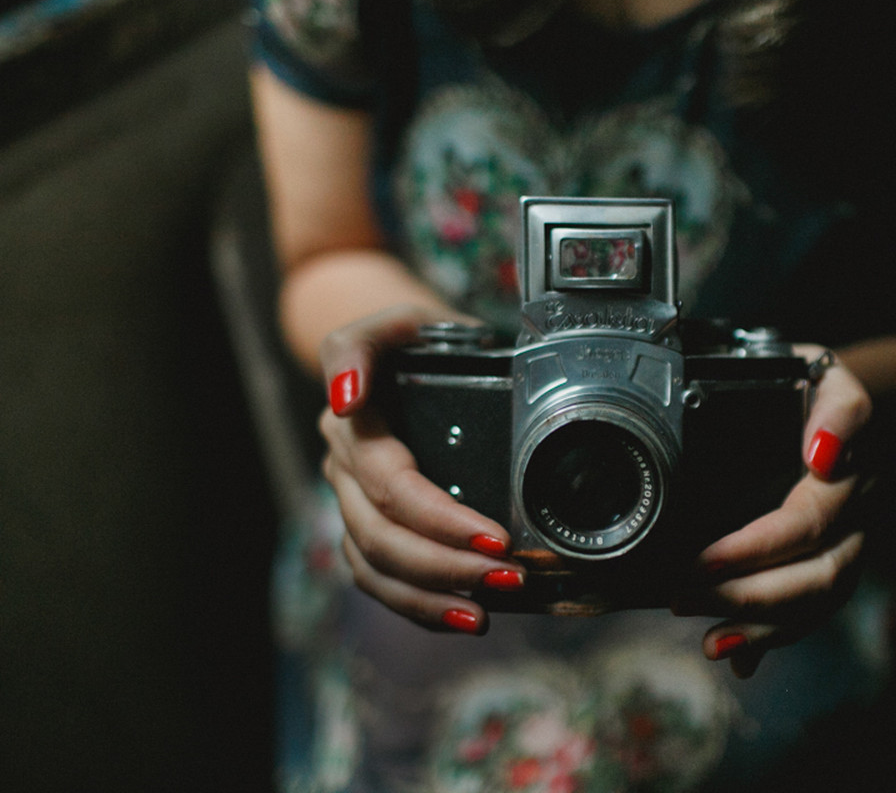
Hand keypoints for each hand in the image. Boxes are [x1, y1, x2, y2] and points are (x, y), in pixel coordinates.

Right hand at [319, 306, 525, 634]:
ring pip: (375, 568)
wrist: (398, 350)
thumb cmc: (412, 336)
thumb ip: (363, 343)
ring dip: (431, 598)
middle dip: (447, 567)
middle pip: (383, 537)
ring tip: (486, 613)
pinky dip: (418, 605)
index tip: (494, 537)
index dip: (439, 518)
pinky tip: (462, 617)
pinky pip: (379, 579)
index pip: (392, 485)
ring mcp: (350, 502)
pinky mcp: (364, 526)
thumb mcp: (395, 320)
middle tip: (509, 578)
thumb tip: (346, 398)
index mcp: (353, 425)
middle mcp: (344, 468)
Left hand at [670, 344, 870, 677]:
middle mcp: (856, 518)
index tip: (703, 562)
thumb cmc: (812, 387)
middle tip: (683, 598)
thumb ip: (838, 408)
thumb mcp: (826, 374)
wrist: (833, 403)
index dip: (756, 549)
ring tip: (711, 641)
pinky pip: (810, 611)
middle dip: (748, 596)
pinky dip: (775, 639)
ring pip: (818, 603)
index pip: (806, 524)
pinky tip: (739, 658)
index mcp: (848, 475)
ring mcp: (847, 546)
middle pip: (816, 575)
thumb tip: (824, 453)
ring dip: (764, 628)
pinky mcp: (828, 564)